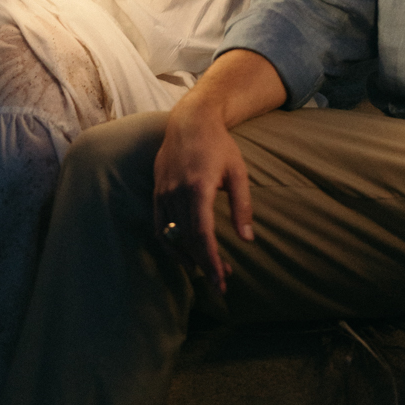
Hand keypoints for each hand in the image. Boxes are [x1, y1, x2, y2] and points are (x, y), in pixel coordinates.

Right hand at [153, 102, 253, 295]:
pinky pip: (160, 228)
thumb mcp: (238, 172)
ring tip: (207, 272)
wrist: (189, 121)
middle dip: (204, 265)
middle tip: (221, 283)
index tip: (220, 280)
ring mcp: (163, 194)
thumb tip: (247, 239)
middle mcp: (176, 193)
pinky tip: (185, 256)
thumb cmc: (218, 145)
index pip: (202, 234)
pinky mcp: (157, 193)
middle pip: (188, 240)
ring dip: (189, 259)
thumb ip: (242, 206)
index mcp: (198, 187)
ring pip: (172, 237)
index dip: (210, 260)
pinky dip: (171, 246)